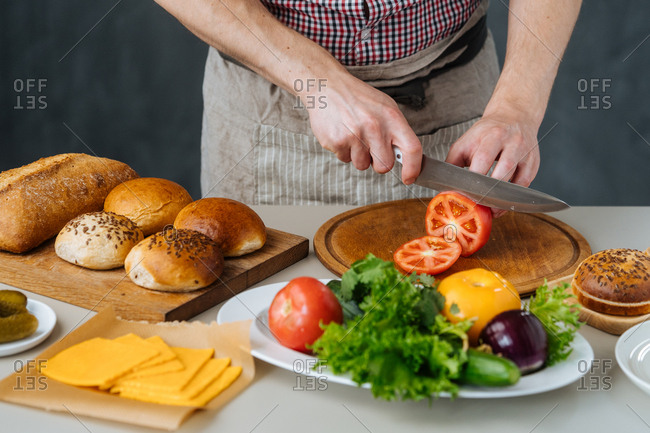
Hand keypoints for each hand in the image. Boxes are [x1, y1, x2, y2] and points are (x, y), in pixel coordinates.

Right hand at [302, 72, 421, 183]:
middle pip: (384, 165)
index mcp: (391, 117)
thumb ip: (396, 130)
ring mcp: (355, 135)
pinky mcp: (336, 142)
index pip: (412, 148)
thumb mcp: (384, 106)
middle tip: (371, 147)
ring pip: (362, 165)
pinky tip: (341, 132)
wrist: (327, 85)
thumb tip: (405, 156)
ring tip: (353, 134)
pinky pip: (345, 159)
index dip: (413, 168)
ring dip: (358, 156)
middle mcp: (375, 127)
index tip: (409, 177)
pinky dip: (343, 150)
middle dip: (378, 162)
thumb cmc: (357, 98)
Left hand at [446, 107, 540, 216]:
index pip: (483, 158)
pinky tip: (503, 203)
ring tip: (492, 210)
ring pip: (518, 180)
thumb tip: (443, 187)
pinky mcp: (534, 162)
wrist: (513, 117)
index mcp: (491, 135)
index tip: (467, 195)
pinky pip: (526, 183)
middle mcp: (512, 142)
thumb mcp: (465, 142)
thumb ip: (452, 163)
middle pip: (504, 169)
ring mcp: (525, 152)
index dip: (475, 179)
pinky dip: (514, 197)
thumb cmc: (485, 134)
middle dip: (491, 191)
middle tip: (480, 206)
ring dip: (504, 199)